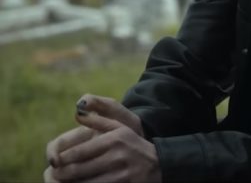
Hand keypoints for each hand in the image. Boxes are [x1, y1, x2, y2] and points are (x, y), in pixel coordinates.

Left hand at [45, 102, 159, 182]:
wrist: (158, 164)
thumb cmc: (133, 145)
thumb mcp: (120, 128)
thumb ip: (98, 120)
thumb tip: (77, 113)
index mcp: (114, 139)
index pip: (79, 152)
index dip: (62, 160)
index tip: (53, 162)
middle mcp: (117, 155)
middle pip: (78, 170)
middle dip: (61, 174)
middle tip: (53, 175)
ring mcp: (121, 173)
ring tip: (62, 182)